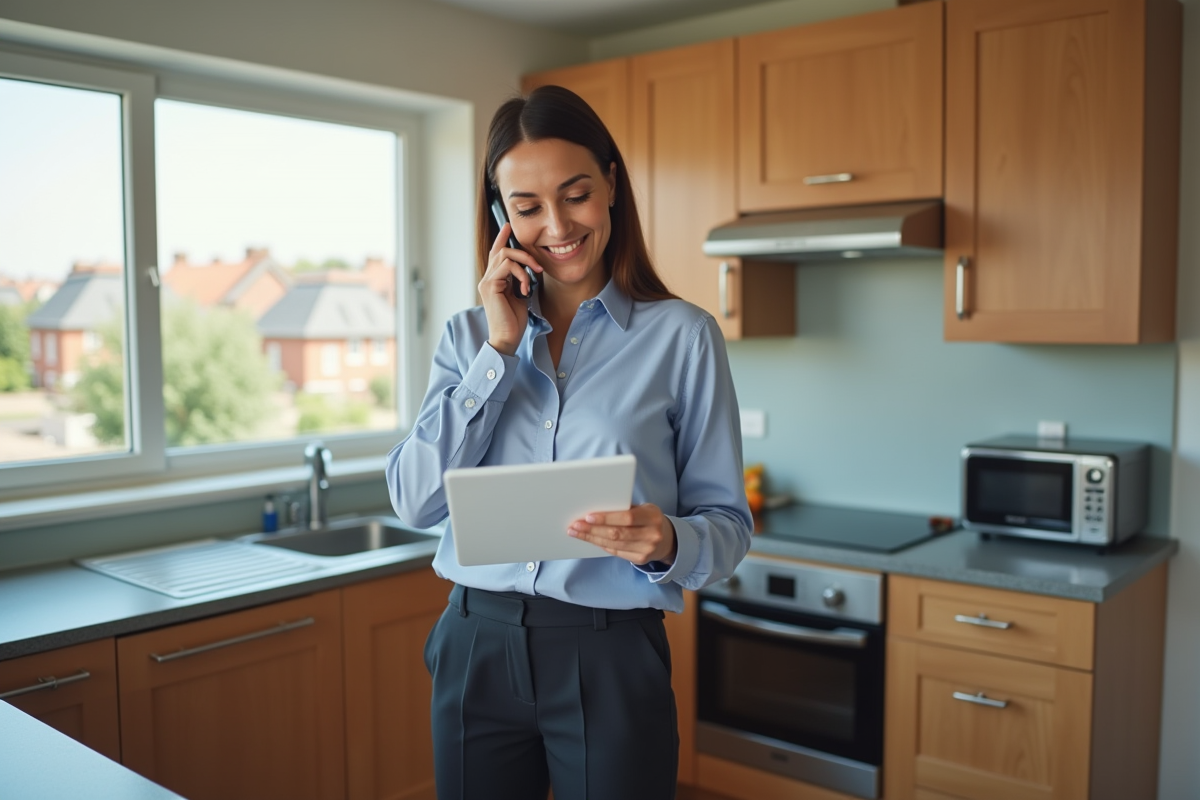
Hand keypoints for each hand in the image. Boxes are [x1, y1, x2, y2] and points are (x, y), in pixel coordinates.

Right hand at [479, 222, 542, 355]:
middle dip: (522, 252)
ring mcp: (486, 281)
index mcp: (493, 281)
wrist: (507, 338)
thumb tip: (527, 269)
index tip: (508, 226)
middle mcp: (487, 279)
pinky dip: (521, 274)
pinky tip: (526, 288)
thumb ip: (519, 281)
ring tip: (534, 275)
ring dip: (525, 262)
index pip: (496, 254)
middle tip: (538, 265)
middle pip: (501, 251)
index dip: (501, 239)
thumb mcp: (519, 296)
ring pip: (505, 255)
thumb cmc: (514, 322)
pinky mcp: (489, 285)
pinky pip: (507, 267)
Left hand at [568, 503, 676, 565]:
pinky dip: (601, 545)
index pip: (627, 517)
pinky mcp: (640, 560)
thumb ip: (625, 509)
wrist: (668, 539)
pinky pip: (616, 552)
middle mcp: (652, 534)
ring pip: (614, 545)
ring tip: (577, 532)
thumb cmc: (650, 519)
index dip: (606, 518)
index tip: (588, 516)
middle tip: (575, 525)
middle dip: (593, 529)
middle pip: (617, 533)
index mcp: (652, 516)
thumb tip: (596, 509)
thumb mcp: (644, 509)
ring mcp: (647, 550)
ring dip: (592, 538)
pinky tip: (590, 539)